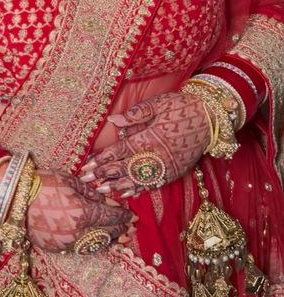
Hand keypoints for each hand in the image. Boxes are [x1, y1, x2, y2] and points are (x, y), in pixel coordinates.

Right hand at [25, 169, 134, 252]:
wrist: (15, 197)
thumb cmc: (43, 183)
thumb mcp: (71, 180)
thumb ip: (92, 193)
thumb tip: (110, 201)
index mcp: (82, 212)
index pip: (111, 217)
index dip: (123, 216)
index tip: (132, 214)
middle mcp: (77, 232)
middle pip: (106, 233)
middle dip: (120, 229)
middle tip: (130, 227)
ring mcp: (66, 243)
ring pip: (95, 245)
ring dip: (109, 240)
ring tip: (119, 237)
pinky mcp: (56, 248)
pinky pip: (80, 248)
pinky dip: (91, 244)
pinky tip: (97, 240)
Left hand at [79, 91, 210, 197]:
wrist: (211, 117)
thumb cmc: (182, 106)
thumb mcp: (159, 103)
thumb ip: (136, 114)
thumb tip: (113, 120)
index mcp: (151, 136)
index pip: (121, 150)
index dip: (104, 159)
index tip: (88, 165)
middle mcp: (158, 154)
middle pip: (126, 167)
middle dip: (105, 174)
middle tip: (86, 181)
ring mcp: (167, 165)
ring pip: (138, 178)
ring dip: (119, 185)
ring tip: (102, 191)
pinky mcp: (175, 171)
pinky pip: (154, 183)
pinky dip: (140, 189)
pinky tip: (128, 193)